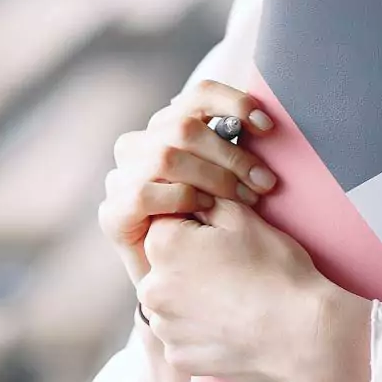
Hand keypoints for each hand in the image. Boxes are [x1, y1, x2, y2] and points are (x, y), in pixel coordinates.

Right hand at [98, 79, 278, 287]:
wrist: (188, 286)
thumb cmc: (219, 227)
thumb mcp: (235, 181)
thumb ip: (239, 151)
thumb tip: (269, 125)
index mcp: (168, 127)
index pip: (199, 95)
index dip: (233, 102)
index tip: (267, 126)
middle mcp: (139, 146)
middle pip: (185, 127)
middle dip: (232, 154)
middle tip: (265, 183)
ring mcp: (121, 179)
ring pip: (166, 156)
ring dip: (213, 177)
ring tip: (246, 200)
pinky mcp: (113, 213)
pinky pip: (144, 192)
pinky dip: (181, 197)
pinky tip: (206, 210)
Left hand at [138, 196, 332, 381]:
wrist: (301, 331)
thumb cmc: (276, 271)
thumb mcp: (245, 219)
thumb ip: (209, 201)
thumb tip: (195, 199)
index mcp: (164, 246)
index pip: (166, 225)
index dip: (194, 228)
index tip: (220, 240)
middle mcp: (152, 288)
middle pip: (163, 267)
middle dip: (187, 265)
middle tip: (229, 272)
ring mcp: (164, 327)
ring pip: (171, 304)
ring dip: (190, 301)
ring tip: (231, 302)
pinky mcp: (178, 357)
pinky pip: (182, 337)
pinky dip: (200, 333)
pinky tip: (229, 326)